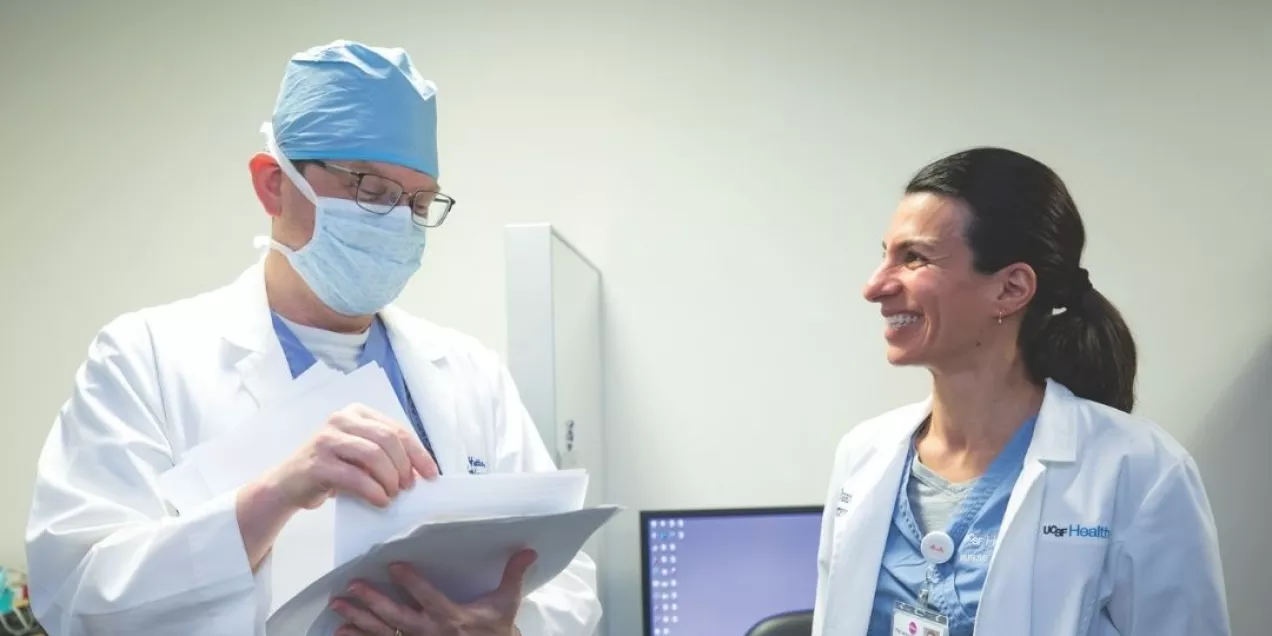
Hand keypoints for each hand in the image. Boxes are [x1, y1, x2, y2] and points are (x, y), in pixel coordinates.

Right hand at [264, 403, 439, 510]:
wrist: (288, 484)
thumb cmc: (330, 469)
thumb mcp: (359, 454)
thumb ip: (385, 453)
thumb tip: (420, 470)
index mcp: (356, 413)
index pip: (396, 429)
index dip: (418, 453)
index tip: (431, 474)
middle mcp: (341, 420)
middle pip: (388, 439)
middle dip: (404, 466)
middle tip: (407, 487)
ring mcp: (327, 439)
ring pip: (374, 455)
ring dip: (390, 478)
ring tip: (393, 494)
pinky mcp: (318, 463)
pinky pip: (355, 476)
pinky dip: (373, 491)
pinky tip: (380, 500)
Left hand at [330, 549, 536, 635]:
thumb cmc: (495, 631)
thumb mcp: (506, 604)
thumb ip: (513, 575)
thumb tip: (528, 551)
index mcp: (452, 617)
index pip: (428, 597)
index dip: (411, 582)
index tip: (394, 566)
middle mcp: (431, 633)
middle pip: (397, 617)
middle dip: (373, 601)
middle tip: (353, 586)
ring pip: (383, 632)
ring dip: (358, 619)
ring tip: (338, 606)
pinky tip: (342, 631)